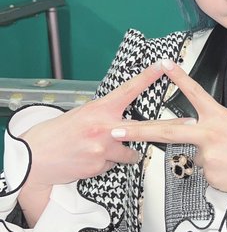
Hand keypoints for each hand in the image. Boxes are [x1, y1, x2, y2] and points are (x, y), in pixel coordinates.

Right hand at [21, 61, 167, 188]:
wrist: (36, 159)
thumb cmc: (56, 134)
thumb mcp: (81, 114)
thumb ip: (103, 114)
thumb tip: (119, 115)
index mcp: (100, 109)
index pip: (129, 89)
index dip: (149, 77)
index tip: (164, 66)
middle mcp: (104, 127)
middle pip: (144, 128)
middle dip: (165, 129)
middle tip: (185, 124)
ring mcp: (104, 148)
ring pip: (128, 152)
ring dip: (120, 153)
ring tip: (98, 150)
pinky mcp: (101, 166)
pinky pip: (113, 165)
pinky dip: (105, 164)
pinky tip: (89, 160)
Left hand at [111, 60, 226, 197]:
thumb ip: (210, 130)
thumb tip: (194, 141)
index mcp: (218, 117)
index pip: (196, 92)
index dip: (179, 77)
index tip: (164, 64)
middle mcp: (210, 133)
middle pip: (167, 130)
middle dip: (138, 131)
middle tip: (116, 130)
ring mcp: (206, 154)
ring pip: (194, 156)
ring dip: (208, 159)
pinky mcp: (207, 173)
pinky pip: (203, 171)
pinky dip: (214, 172)